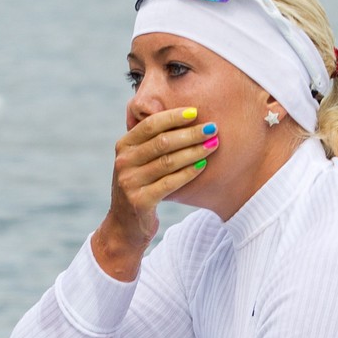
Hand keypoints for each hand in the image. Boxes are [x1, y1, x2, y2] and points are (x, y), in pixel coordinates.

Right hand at [92, 106, 217, 280]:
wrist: (125, 225)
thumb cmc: (140, 186)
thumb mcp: (139, 161)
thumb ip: (153, 141)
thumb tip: (188, 116)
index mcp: (123, 146)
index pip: (150, 124)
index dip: (174, 117)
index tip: (196, 112)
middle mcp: (123, 162)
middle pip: (162, 142)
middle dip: (190, 133)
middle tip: (212, 128)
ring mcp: (129, 182)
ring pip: (168, 162)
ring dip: (194, 151)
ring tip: (213, 144)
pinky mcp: (139, 201)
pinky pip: (170, 183)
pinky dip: (188, 172)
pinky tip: (203, 165)